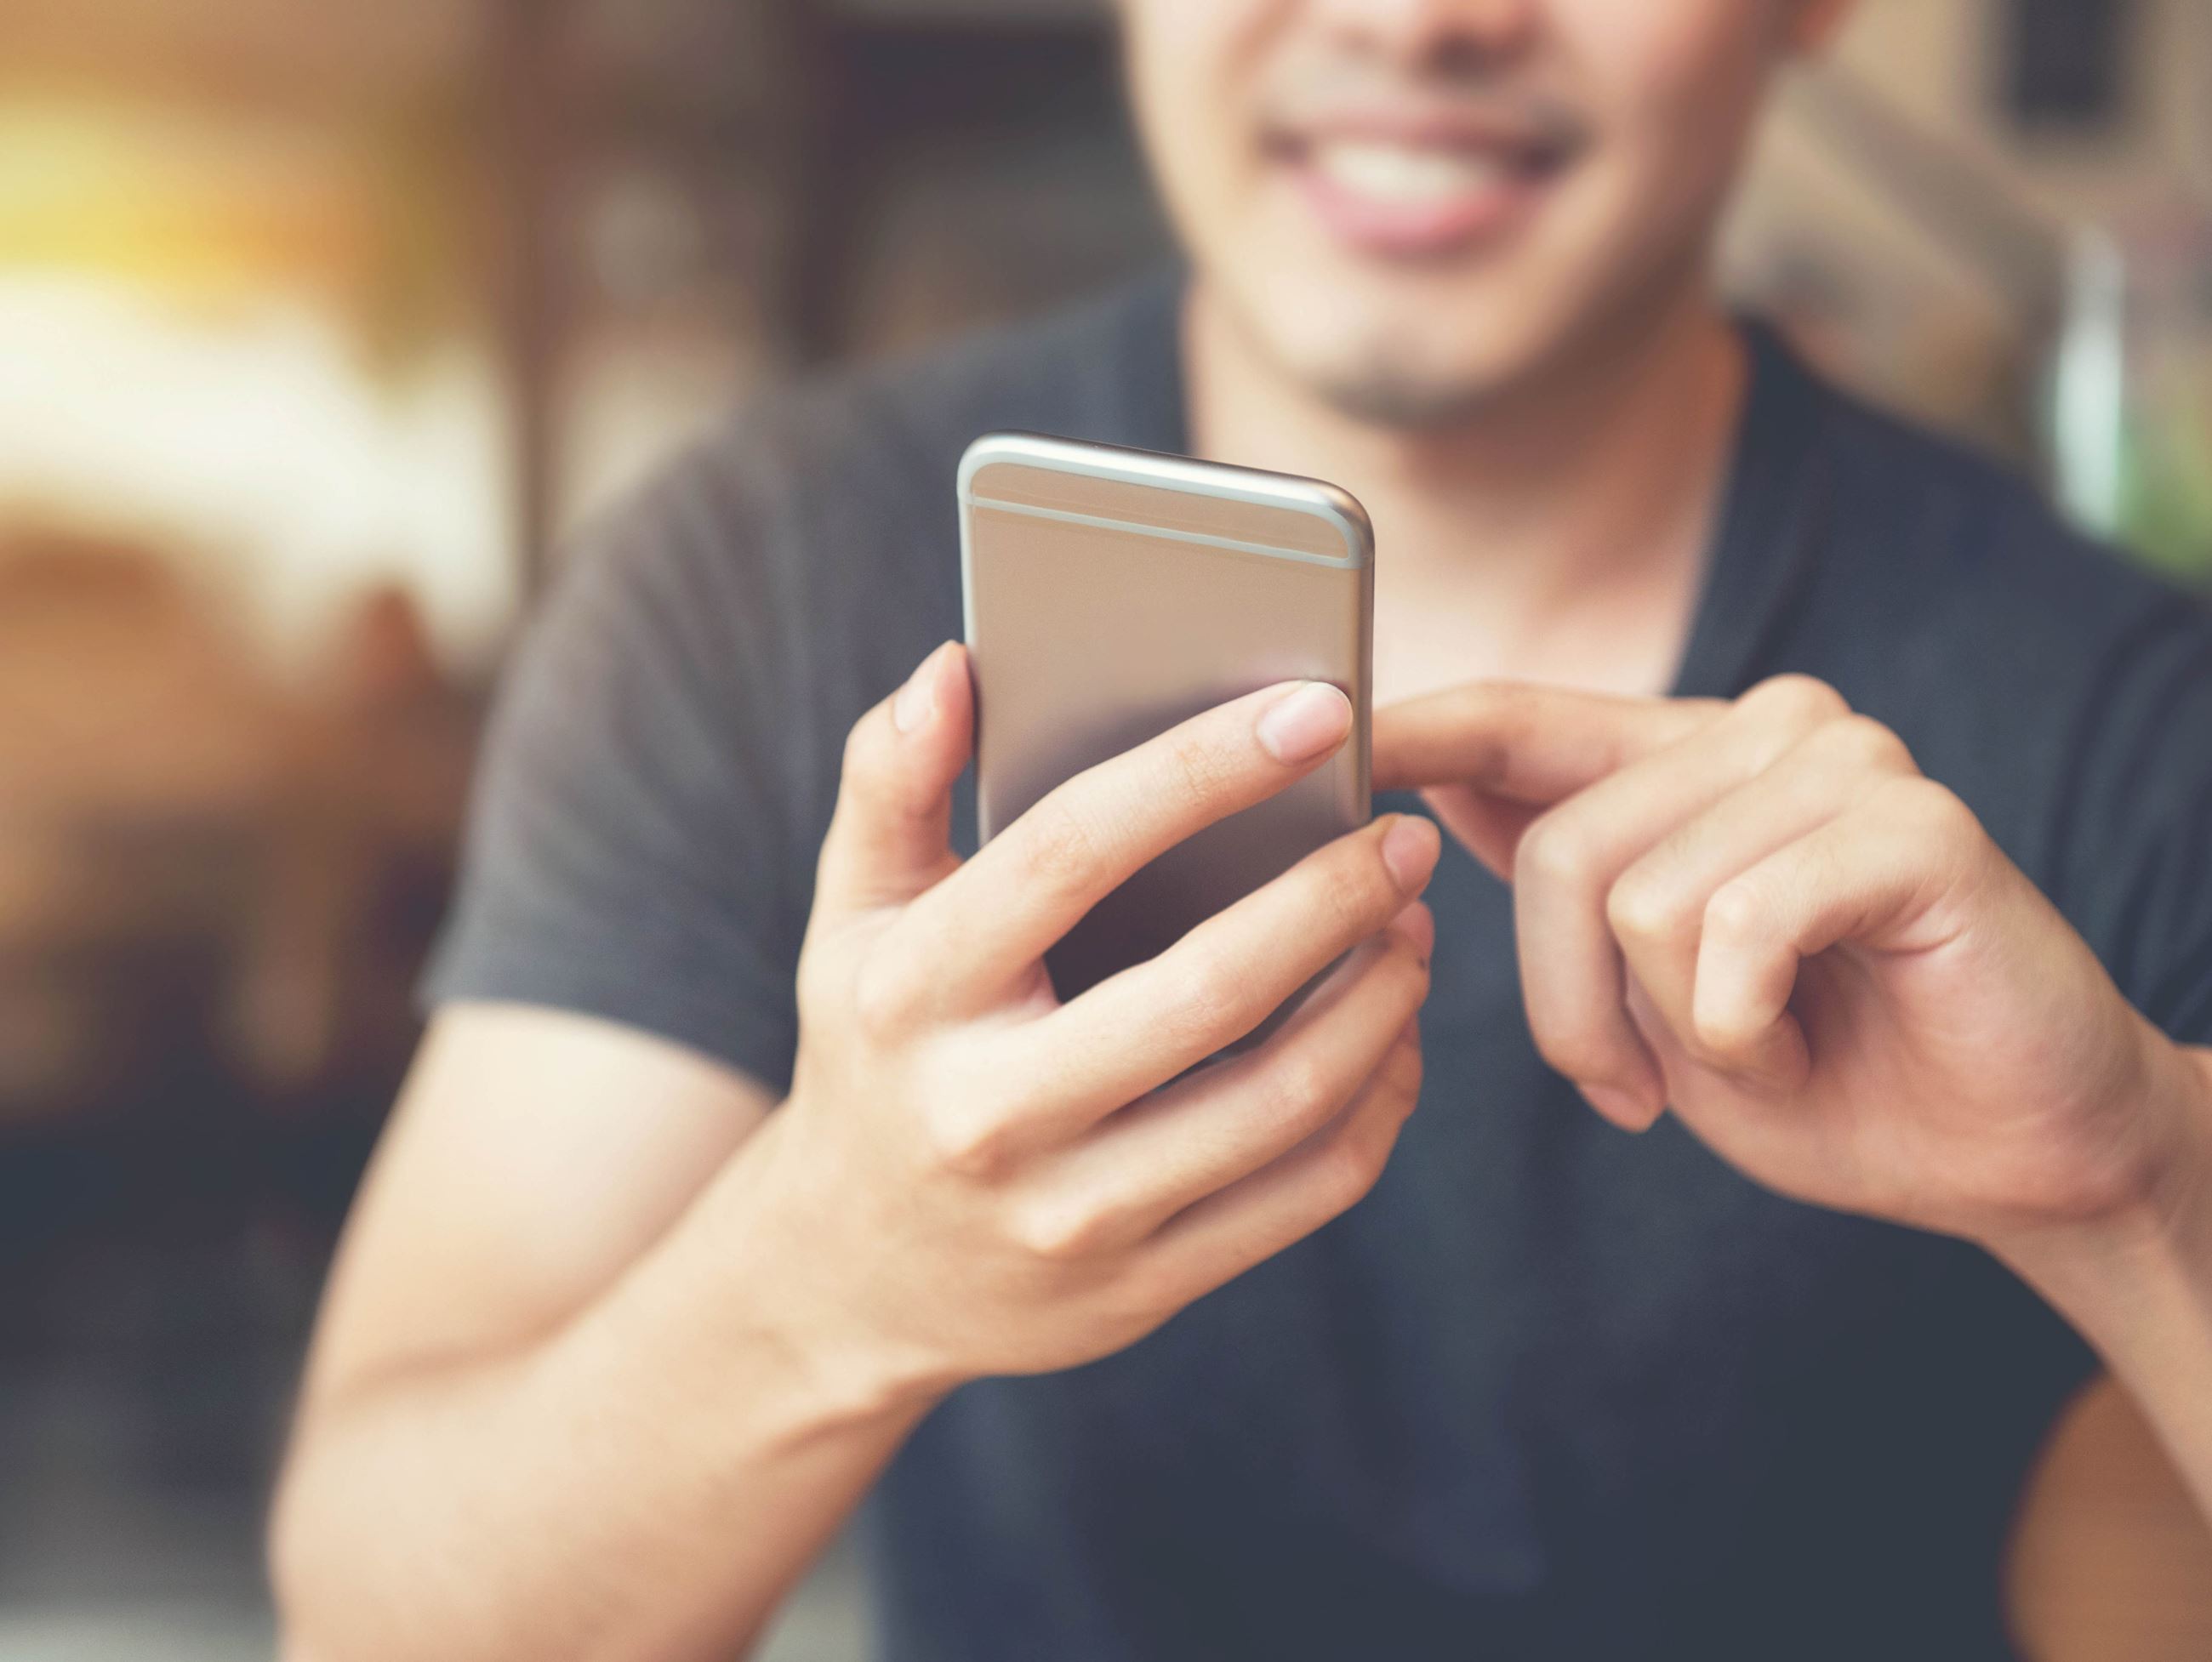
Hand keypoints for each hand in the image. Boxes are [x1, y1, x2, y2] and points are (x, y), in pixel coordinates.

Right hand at [738, 644, 1438, 1401]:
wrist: (852, 1276)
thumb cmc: (878, 1051)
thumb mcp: (854, 917)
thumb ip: (892, 781)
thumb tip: (954, 665)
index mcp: (913, 994)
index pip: (1069, 854)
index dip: (1200, 770)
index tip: (1316, 709)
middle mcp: (987, 1112)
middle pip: (1206, 990)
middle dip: (1332, 897)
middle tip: (1402, 838)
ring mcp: (1070, 1214)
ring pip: (1279, 1101)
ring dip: (1377, 1001)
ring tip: (1410, 926)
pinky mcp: (1142, 1287)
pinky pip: (1302, 1193)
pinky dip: (1375, 1103)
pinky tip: (1391, 1036)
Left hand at [1374, 673, 2203, 1249]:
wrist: (2009, 1155)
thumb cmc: (1818, 1074)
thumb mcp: (1645, 994)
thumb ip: (1561, 889)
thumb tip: (1427, 795)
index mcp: (1684, 760)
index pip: (1518, 718)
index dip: (1415, 730)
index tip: (1325, 739)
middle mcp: (1760, 728)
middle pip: (1559, 847)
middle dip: (1573, 1009)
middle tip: (1642, 1088)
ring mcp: (1843, 761)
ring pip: (1638, 897)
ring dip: (1680, 1033)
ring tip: (1761, 1053)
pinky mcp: (1911, 823)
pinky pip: (1735, 930)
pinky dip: (1745, 1033)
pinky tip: (1804, 1046)